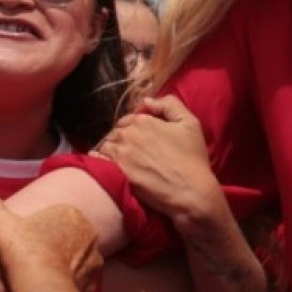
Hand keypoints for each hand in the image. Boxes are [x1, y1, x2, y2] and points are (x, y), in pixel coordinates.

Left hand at [96, 96, 225, 232]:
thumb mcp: (191, 123)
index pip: (128, 118)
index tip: (143, 137)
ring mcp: (120, 154)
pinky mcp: (116, 172)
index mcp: (144, 120)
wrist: (190, 191)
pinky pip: (98, 160)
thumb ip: (170, 104)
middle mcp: (128, 134)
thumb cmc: (192, 158)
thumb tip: (147, 100)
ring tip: (123, 159)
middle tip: (133, 149)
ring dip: (111, 149)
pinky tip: (107, 164)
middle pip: (116, 131)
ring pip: (106, 145)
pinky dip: (100, 159)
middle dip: (122, 138)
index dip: (134, 127)